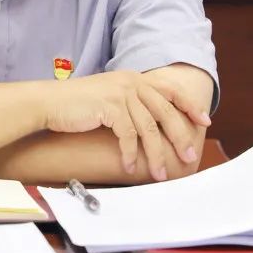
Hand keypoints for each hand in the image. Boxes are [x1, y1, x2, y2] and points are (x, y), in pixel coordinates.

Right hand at [41, 71, 210, 179]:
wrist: (49, 102)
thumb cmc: (77, 104)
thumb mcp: (109, 96)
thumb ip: (130, 102)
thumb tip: (152, 123)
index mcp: (133, 78)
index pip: (170, 89)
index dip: (188, 105)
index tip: (204, 121)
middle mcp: (130, 82)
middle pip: (165, 111)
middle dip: (180, 136)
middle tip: (189, 157)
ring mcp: (120, 93)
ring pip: (148, 128)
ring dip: (156, 154)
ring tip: (161, 174)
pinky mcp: (109, 107)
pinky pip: (128, 135)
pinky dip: (131, 154)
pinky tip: (131, 167)